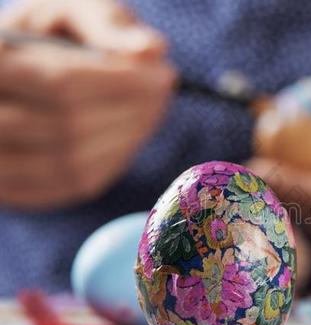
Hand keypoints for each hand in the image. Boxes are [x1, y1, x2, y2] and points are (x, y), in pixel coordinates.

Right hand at [0, 0, 174, 209]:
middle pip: (68, 129)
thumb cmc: (55, 33)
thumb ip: (107, 24)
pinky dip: (108, 165)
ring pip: (67, 165)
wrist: (22, 67)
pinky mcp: (9, 186)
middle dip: (129, 115)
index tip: (164, 77)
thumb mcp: (74, 10)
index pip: (61, 84)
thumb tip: (151, 50)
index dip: (122, 85)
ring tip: (150, 115)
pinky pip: (64, 188)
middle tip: (163, 96)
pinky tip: (128, 138)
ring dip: (124, 142)